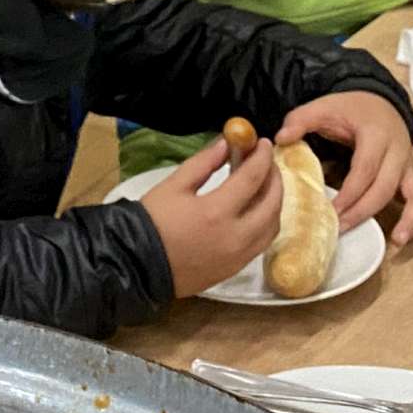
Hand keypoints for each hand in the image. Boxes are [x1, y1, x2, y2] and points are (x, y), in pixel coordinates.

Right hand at [140, 133, 287, 296]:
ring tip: (264, 185)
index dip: (262, 156)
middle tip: (267, 162)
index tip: (263, 143)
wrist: (137, 265)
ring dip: (274, 202)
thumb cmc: (152, 222)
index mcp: (218, 211)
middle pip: (272, 203)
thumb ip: (204, 162)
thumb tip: (226, 144)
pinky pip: (262, 243)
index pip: (253, 177)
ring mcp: (238, 256)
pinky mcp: (235, 269)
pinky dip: (266, 223)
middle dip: (275, 178)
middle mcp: (236, 236)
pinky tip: (255, 211)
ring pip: (272, 226)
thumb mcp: (174, 185)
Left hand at [279, 91, 412, 243]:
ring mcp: (408, 165)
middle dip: (363, 212)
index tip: (330, 211)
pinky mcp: (412, 176)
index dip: (349, 194)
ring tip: (395, 242)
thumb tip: (281, 138)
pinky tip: (402, 237)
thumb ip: (300, 120)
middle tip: (339, 229)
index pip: (365, 169)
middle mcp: (398, 151)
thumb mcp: (323, 107)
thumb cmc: (349, 108)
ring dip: (408, 220)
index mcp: (376, 135)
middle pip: (385, 188)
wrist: (378, 100)